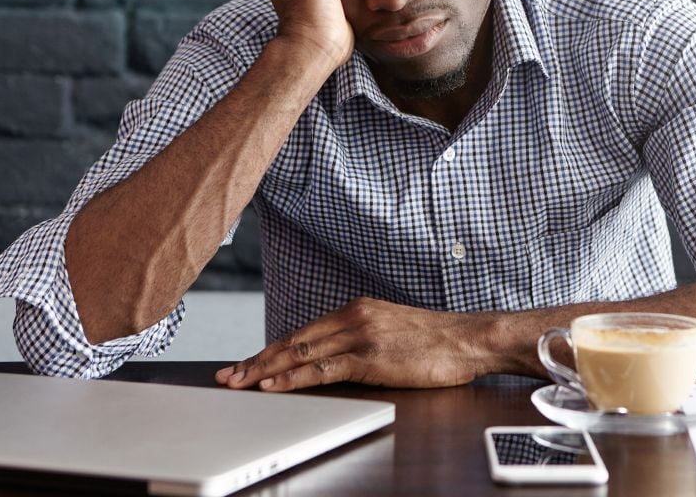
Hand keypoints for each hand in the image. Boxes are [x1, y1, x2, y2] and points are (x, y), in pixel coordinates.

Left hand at [215, 297, 490, 389]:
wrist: (468, 339)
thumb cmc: (436, 340)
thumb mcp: (391, 331)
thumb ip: (361, 339)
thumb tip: (333, 359)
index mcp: (357, 309)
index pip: (302, 332)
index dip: (270, 349)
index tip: (246, 363)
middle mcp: (354, 317)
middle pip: (293, 341)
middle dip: (256, 360)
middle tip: (227, 375)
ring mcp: (361, 335)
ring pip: (301, 353)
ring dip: (265, 370)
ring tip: (239, 383)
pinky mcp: (371, 356)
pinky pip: (323, 368)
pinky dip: (293, 378)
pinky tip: (274, 385)